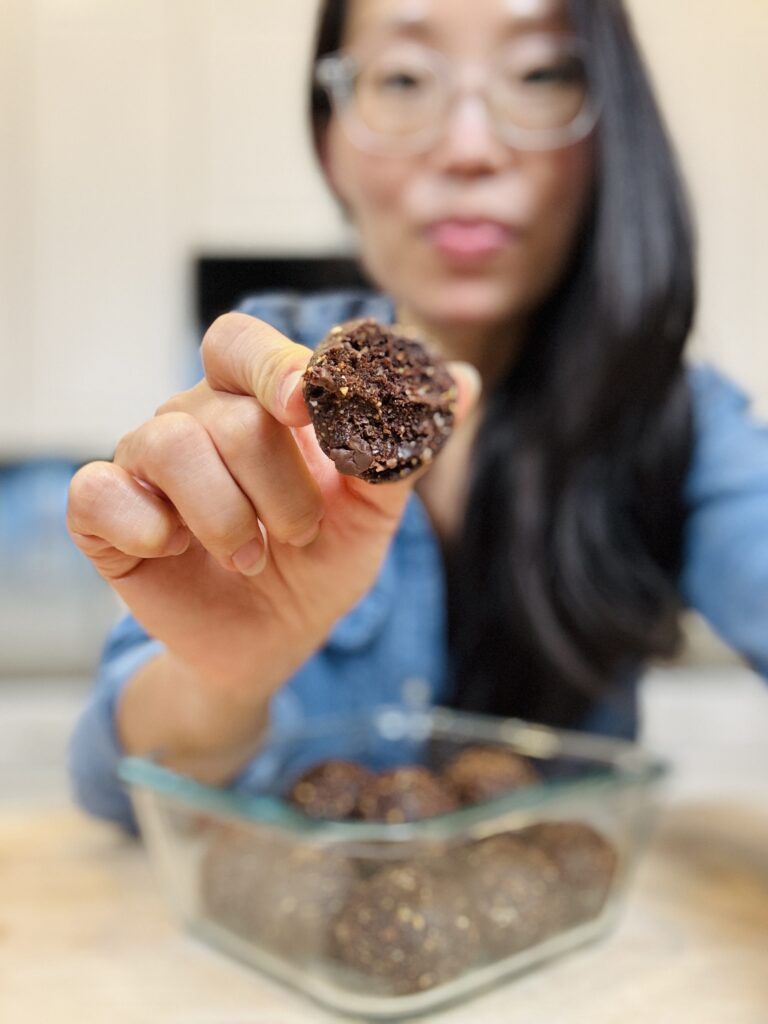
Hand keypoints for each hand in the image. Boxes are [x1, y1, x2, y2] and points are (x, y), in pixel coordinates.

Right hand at [68, 313, 478, 701]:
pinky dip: (145, 526)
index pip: (243, 345)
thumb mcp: (371, 512)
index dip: (276, 367)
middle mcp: (195, 418)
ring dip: (227, 515)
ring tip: (252, 557)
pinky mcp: (103, 513)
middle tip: (300, 534)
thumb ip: (404, 445)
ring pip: (168, 444)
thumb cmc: (320, 564)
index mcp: (255, 403)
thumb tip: (464, 380)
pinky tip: (173, 550)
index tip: (312, 406)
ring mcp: (144, 464)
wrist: (273, 642)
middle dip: (279, 486)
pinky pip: (99, 493)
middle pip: (226, 412)